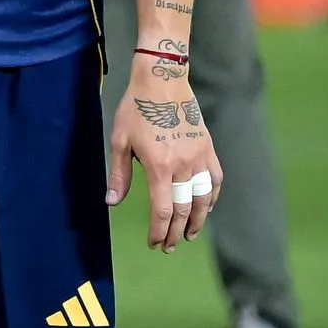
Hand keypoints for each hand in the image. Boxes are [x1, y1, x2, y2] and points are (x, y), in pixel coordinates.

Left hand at [108, 56, 220, 250]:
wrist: (163, 82)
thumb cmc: (136, 110)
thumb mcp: (119, 142)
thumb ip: (119, 175)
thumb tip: (112, 202)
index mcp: (159, 167)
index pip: (162, 210)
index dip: (158, 231)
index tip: (154, 243)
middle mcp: (184, 166)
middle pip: (184, 209)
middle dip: (176, 231)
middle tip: (169, 245)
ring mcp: (200, 157)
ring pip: (204, 198)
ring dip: (198, 219)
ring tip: (189, 234)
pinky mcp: (209, 148)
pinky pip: (216, 179)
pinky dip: (213, 196)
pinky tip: (207, 206)